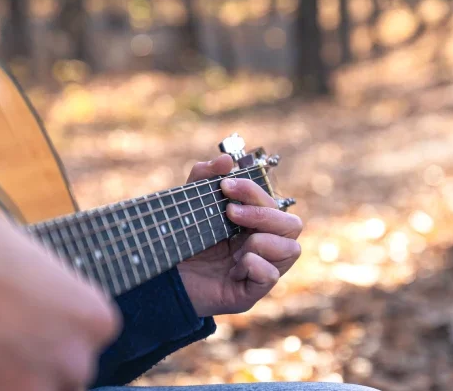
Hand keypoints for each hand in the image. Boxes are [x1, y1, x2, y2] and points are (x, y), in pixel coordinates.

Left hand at [177, 155, 302, 316]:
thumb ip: (204, 178)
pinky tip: (233, 268)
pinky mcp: (249, 293)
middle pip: (293, 225)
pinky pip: (271, 277)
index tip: (226, 186)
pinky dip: (255, 266)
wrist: (159, 277)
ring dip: (263, 241)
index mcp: (254, 225)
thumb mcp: (190, 204)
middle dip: (263, 215)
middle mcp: (263, 247)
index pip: (274, 204)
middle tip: (230, 213)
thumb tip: (226, 159)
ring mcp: (259, 271)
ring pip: (292, 249)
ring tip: (235, 247)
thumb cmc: (180, 241)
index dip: (254, 192)